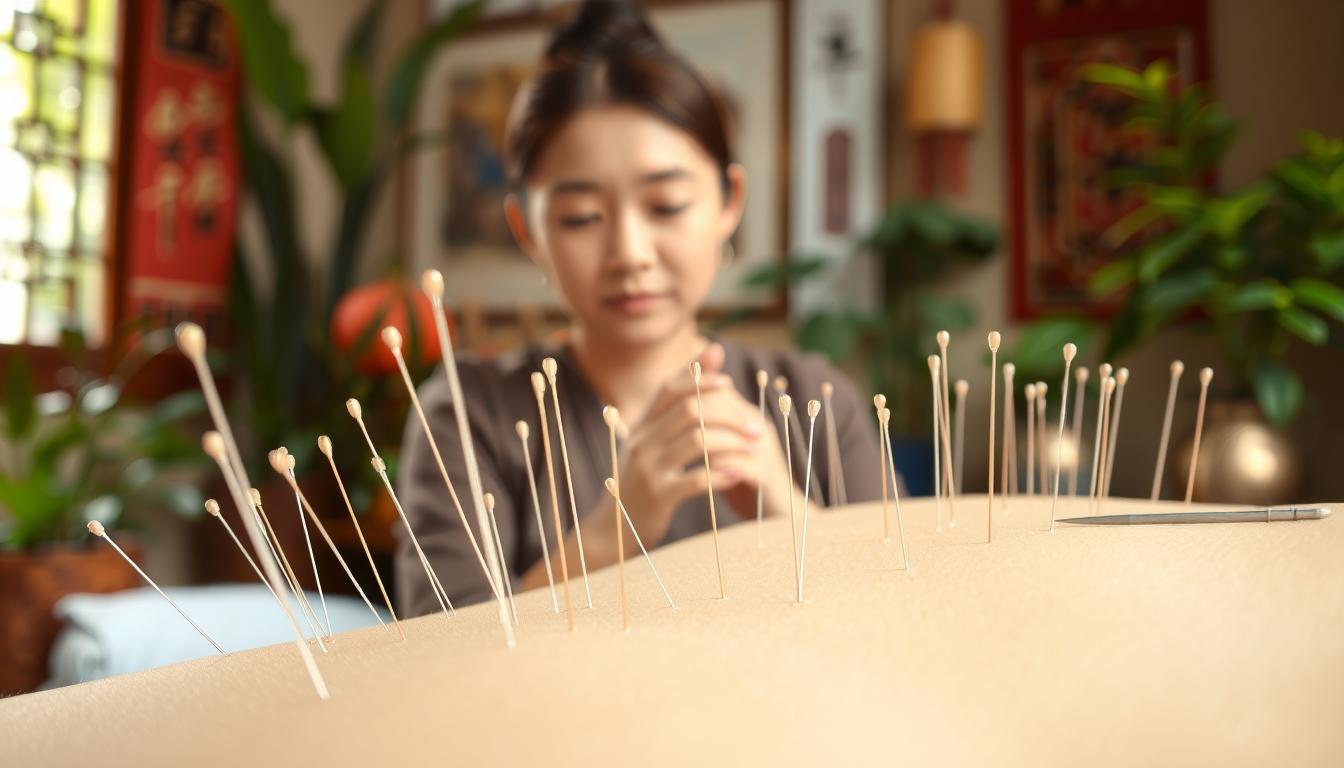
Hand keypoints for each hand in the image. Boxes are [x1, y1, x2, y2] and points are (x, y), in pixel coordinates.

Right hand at [613, 343, 771, 544]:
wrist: (611, 531)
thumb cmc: (637, 485)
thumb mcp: (645, 449)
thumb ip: (665, 420)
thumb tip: (688, 388)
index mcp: (640, 427)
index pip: (669, 389)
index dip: (698, 378)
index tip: (728, 381)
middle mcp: (641, 442)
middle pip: (690, 410)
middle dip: (729, 415)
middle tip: (756, 428)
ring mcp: (648, 469)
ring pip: (697, 441)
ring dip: (732, 443)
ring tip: (754, 450)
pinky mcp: (658, 496)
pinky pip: (696, 479)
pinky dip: (721, 474)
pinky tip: (738, 474)